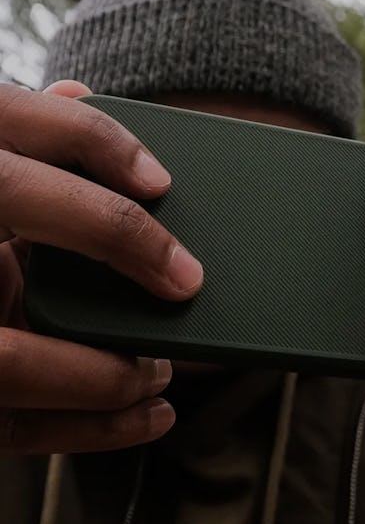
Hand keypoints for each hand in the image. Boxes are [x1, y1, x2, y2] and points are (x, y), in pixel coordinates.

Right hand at [0, 81, 203, 453]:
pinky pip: (10, 422)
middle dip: (113, 232)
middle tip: (187, 279)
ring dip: (101, 371)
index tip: (163, 182)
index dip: (96, 140)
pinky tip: (146, 417)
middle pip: (10, 198)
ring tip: (161, 371)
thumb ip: (29, 139)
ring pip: (5, 355)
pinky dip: (88, 428)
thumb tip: (79, 95)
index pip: (19, 118)